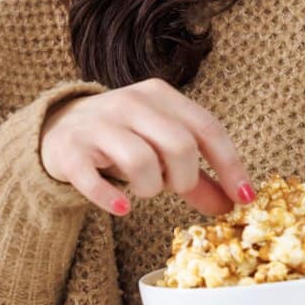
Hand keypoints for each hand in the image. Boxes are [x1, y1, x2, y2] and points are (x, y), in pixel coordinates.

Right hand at [39, 79, 254, 218]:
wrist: (59, 128)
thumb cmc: (123, 138)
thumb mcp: (161, 147)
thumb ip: (197, 176)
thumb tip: (232, 205)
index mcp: (160, 95)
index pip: (206, 127)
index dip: (230, 165)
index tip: (245, 198)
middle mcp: (130, 102)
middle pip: (178, 145)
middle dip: (184, 178)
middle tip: (173, 187)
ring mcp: (98, 124)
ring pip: (141, 160)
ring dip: (150, 188)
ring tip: (143, 189)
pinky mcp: (71, 150)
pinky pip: (92, 178)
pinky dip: (111, 198)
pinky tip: (122, 208)